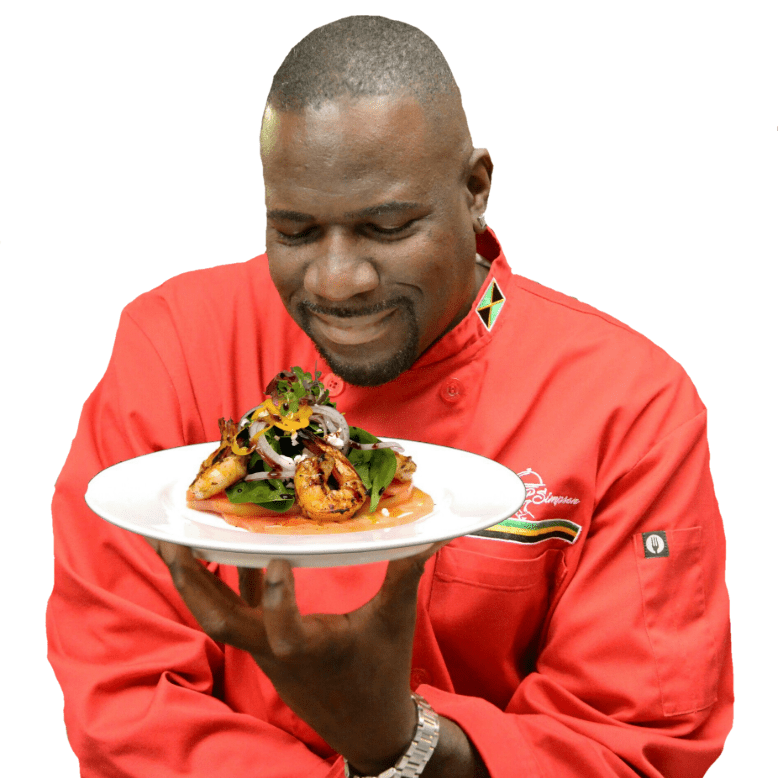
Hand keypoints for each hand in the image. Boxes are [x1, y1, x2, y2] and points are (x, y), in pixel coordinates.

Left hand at [149, 538, 445, 773]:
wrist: (367, 726)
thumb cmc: (381, 672)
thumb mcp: (394, 622)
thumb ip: (405, 574)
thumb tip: (429, 533)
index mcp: (309, 650)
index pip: (282, 630)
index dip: (276, 596)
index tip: (279, 557)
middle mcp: (275, 650)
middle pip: (217, 621)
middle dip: (189, 581)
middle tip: (168, 538)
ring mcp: (264, 649)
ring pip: (217, 616)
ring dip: (194, 580)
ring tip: (173, 540)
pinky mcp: (265, 646)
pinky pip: (238, 610)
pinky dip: (226, 581)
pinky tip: (224, 549)